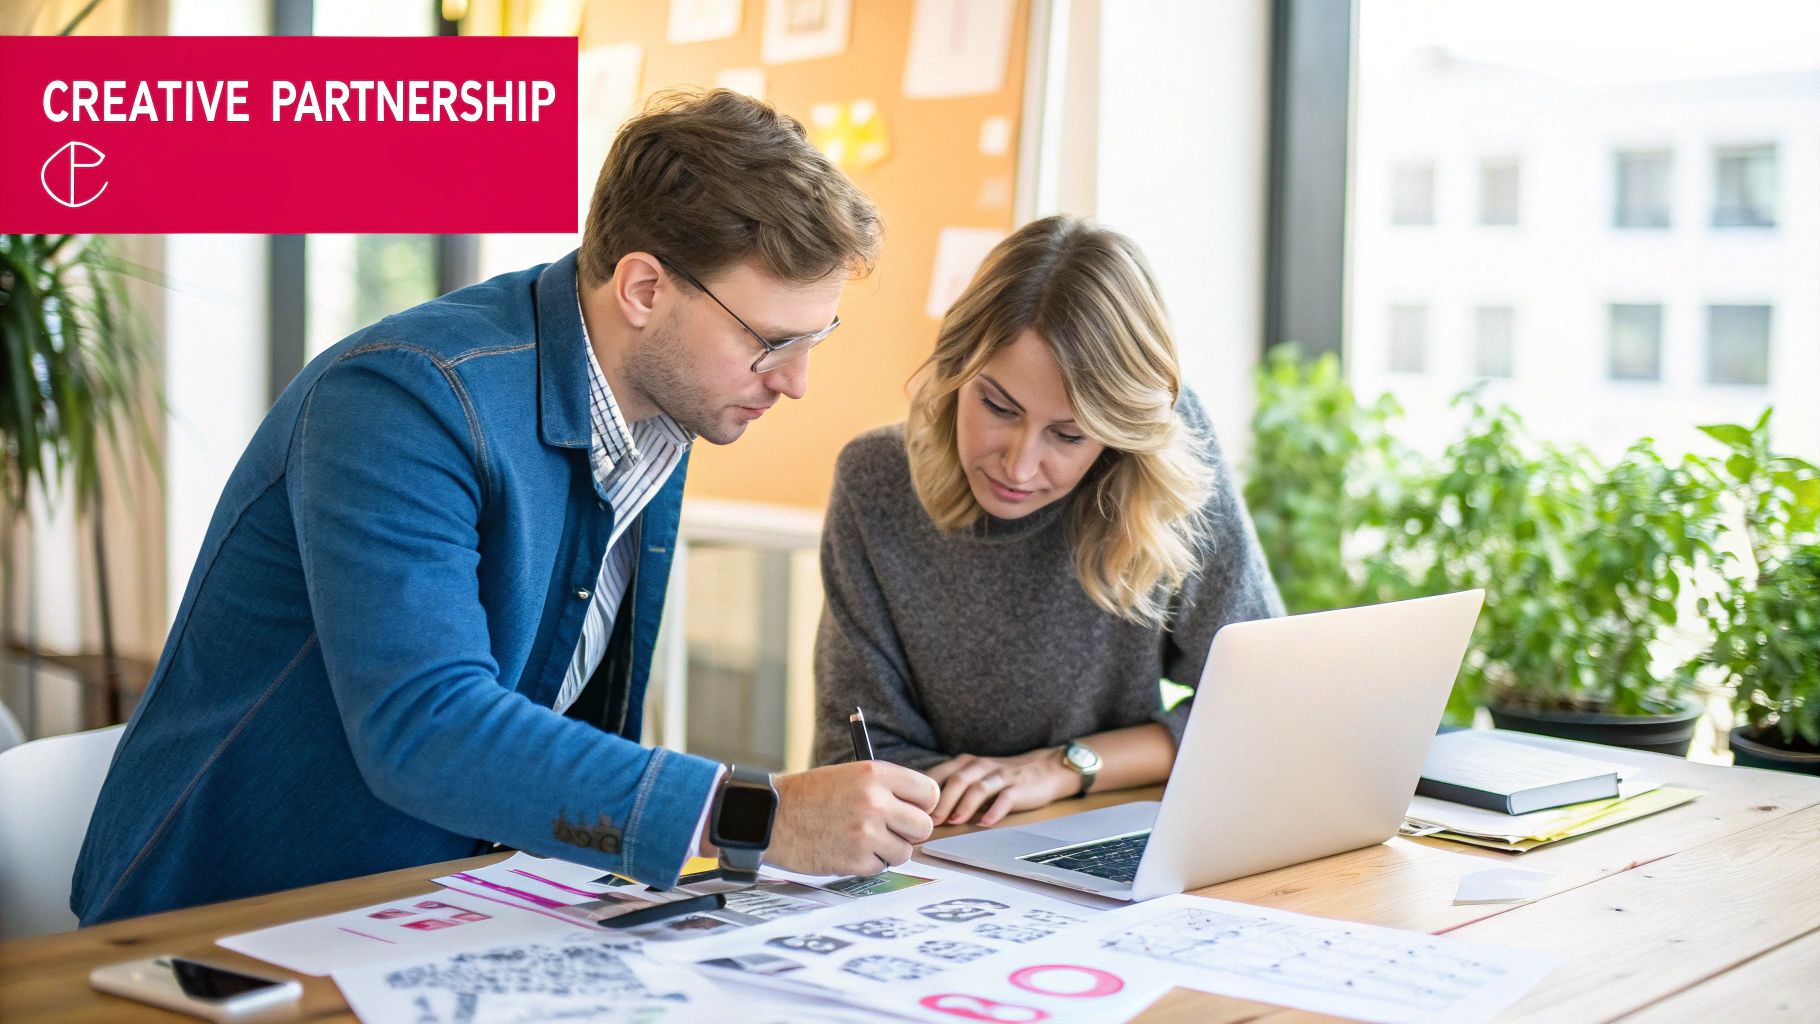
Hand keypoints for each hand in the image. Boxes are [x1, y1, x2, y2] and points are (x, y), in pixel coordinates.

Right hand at [764, 761, 938, 875]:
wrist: (769, 817)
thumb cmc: (809, 795)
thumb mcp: (850, 775)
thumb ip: (886, 789)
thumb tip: (922, 813)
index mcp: (876, 773)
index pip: (929, 793)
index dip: (922, 805)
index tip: (912, 810)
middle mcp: (875, 802)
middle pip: (923, 827)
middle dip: (909, 832)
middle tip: (889, 830)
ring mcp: (866, 833)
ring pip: (905, 852)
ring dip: (888, 850)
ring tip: (862, 839)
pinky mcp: (855, 859)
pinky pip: (881, 867)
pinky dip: (867, 863)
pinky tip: (846, 849)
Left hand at [927, 748, 1075, 826]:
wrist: (1045, 769)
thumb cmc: (1002, 778)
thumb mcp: (974, 777)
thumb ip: (952, 788)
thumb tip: (921, 809)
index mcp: (966, 763)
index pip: (939, 774)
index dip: (924, 792)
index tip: (912, 812)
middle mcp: (981, 766)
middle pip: (956, 780)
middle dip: (941, 802)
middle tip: (929, 822)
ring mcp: (1000, 776)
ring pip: (978, 787)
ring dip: (964, 805)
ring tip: (953, 822)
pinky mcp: (1019, 787)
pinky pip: (1005, 798)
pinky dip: (995, 810)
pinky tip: (986, 823)